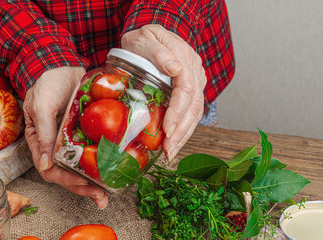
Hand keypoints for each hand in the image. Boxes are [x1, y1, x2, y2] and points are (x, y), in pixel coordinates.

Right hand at [23, 66, 107, 208]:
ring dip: (94, 182)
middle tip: (101, 199)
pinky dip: (101, 162)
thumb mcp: (41, 106)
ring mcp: (72, 140)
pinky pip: (93, 151)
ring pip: (82, 167)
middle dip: (84, 188)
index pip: (50, 170)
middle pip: (68, 175)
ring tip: (108, 194)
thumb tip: (45, 164)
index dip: (66, 180)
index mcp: (41, 142)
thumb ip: (44, 134)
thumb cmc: (48, 83)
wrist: (64, 66)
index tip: (83, 183)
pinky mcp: (85, 133)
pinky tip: (114, 170)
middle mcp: (56, 146)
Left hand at [121, 24, 206, 161]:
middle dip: (182, 130)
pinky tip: (175, 140)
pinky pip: (191, 110)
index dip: (178, 112)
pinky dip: (184, 127)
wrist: (150, 36)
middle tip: (169, 150)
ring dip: (184, 134)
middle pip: (194, 105)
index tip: (167, 129)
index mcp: (184, 58)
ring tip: (171, 152)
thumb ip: (159, 53)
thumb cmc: (143, 39)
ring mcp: (195, 80)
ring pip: (196, 111)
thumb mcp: (145, 39)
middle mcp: (194, 71)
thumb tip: (176, 69)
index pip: (186, 89)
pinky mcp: (191, 88)